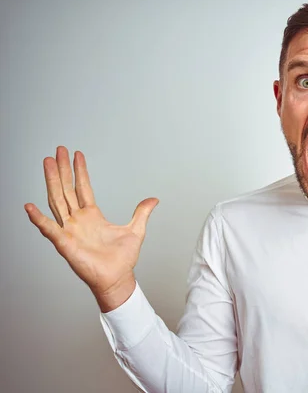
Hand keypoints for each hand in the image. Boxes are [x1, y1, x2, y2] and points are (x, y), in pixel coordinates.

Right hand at [25, 146, 158, 311]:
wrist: (118, 278)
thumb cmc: (122, 259)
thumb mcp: (136, 230)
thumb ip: (141, 213)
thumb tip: (154, 199)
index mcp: (92, 216)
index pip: (82, 188)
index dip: (79, 171)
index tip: (76, 155)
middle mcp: (78, 220)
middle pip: (66, 189)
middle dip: (62, 170)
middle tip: (57, 151)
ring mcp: (69, 230)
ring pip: (57, 201)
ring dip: (51, 183)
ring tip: (47, 164)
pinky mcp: (65, 243)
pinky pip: (49, 229)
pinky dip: (39, 219)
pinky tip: (30, 207)